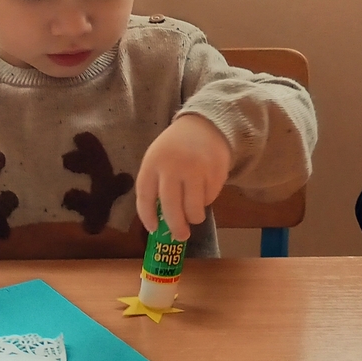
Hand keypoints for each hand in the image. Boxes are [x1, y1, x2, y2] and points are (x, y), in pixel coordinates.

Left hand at [136, 114, 231, 240]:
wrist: (205, 124)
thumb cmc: (176, 147)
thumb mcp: (158, 158)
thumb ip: (155, 184)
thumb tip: (158, 221)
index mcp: (153, 162)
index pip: (145, 196)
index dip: (147, 216)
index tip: (153, 229)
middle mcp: (173, 166)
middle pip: (171, 208)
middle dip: (176, 227)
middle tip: (180, 236)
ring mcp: (196, 169)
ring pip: (194, 207)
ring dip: (194, 217)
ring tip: (194, 216)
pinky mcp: (216, 172)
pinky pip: (210, 198)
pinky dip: (207, 201)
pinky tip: (204, 191)